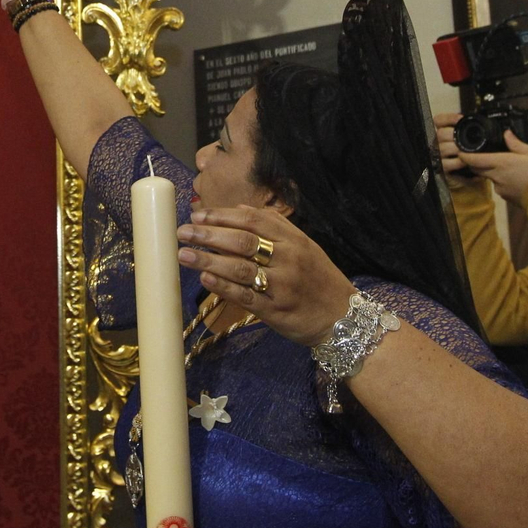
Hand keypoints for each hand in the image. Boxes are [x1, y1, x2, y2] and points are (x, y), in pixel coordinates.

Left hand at [176, 205, 355, 347]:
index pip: (253, 221)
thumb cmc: (320, 279)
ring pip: (240, 268)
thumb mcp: (305, 246)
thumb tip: (239, 209)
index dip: (223, 216)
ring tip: (184, 254)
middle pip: (243, 242)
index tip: (198, 215)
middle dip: (210, 235)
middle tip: (183, 232)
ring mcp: (282, 286)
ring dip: (209, 260)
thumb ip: (275, 226)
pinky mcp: (276, 311)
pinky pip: (245, 297)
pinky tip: (205, 279)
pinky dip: (223, 287)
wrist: (344, 318)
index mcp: (294, 240)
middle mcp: (288, 259)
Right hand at [433, 111, 472, 186]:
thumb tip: (480, 122)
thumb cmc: (472, 155)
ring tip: (468, 152)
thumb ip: (470, 132)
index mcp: (445, 133)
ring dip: (457, 149)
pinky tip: (465, 162)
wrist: (471, 176)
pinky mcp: (441, 168)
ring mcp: (438, 155)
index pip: (439, 120)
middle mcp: (438, 142)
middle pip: (440, 133)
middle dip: (453, 135)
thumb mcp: (472, 141)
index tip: (461, 119)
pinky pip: (447, 163)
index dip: (448, 118)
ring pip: (443, 148)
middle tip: (466, 139)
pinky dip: (458, 162)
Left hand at [457, 130, 527, 205]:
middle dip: (475, 163)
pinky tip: (514, 178)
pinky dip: (502, 181)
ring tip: (506, 167)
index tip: (461, 152)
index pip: (475, 159)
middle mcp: (497, 176)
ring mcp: (500, 188)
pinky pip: (499, 186)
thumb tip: (506, 134)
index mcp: (501, 162)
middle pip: (478, 169)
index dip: (465, 156)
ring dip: (492, 172)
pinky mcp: (506, 197)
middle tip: (478, 155)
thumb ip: (516, 144)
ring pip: (489, 178)